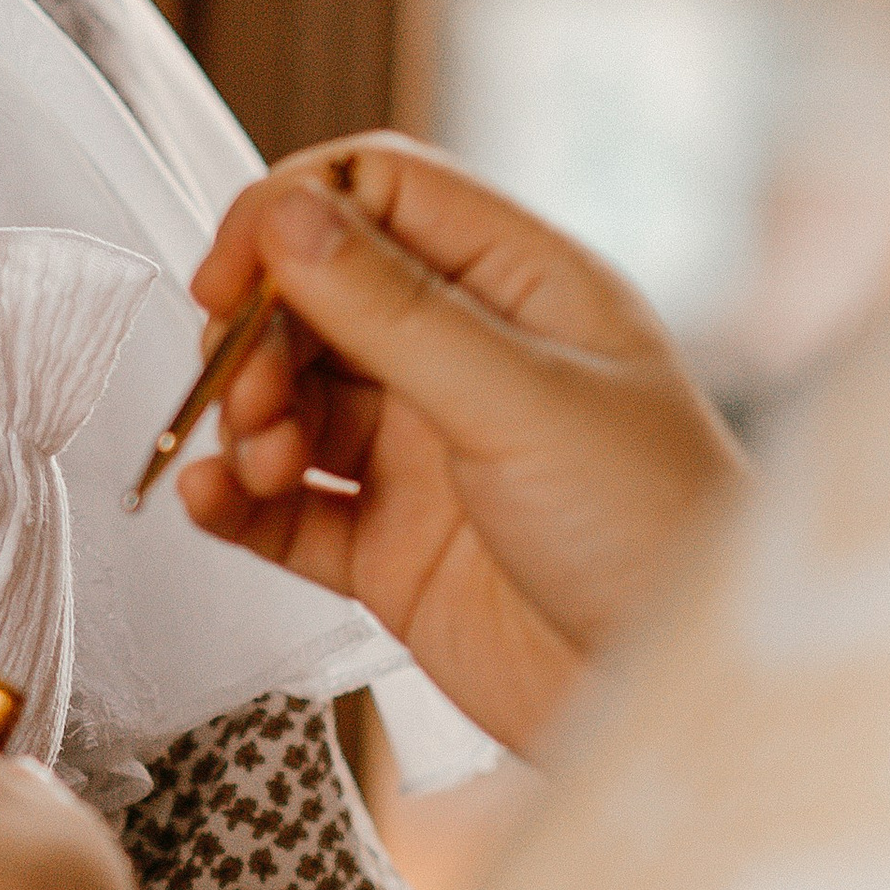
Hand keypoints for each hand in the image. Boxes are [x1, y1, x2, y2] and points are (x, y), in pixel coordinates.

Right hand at [179, 135, 747, 759]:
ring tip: (253, 462)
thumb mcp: (519, 400)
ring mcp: (427, 456)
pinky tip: (214, 501)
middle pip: (320, 301)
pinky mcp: (394, 549)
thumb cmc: (656, 531)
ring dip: (249, 421)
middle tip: (244, 394)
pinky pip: (289, 507)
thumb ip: (393, 310)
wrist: (676, 691)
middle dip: (260, 338)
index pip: (380, 197)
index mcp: (521, 288)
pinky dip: (239, 501)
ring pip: (295, 403)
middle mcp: (469, 361)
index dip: (290, 220)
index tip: (228, 277)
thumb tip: (290, 217)